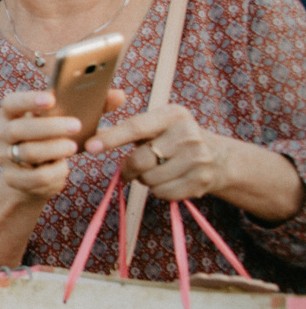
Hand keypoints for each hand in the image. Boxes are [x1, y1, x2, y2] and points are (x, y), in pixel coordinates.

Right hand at [0, 88, 119, 202]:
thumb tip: (119, 95)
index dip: (28, 100)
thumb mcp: (67, 122)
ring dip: (54, 149)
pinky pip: (36, 177)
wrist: (33, 177)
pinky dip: (55, 172)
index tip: (52, 99)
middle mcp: (3, 134)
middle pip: (19, 129)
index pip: (11, 103)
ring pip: (28, 153)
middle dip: (49, 127)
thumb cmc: (54, 141)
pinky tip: (64, 167)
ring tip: (73, 147)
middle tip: (76, 126)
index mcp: (12, 114)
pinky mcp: (14, 180)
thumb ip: (92, 108)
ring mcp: (5, 158)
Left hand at [92, 103, 223, 203]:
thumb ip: (126, 128)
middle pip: (141, 160)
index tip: (90, 147)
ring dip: (145, 179)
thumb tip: (89, 136)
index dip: (111, 138)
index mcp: (173, 115)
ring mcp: (198, 158)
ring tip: (157, 169)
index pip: (136, 127)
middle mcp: (188, 134)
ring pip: (150, 179)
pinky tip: (168, 179)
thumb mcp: (157, 125)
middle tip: (129, 169)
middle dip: (129, 168)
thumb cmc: (172, 139)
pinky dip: (158, 190)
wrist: (218, 157)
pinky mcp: (201, 181)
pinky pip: (162, 193)